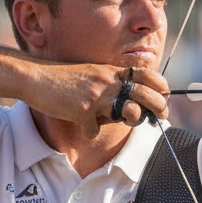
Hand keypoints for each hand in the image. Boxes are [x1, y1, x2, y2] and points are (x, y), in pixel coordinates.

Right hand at [30, 62, 169, 136]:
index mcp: (112, 71)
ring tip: (123, 120)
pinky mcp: (82, 110)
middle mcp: (108, 81)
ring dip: (131, 120)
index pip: (148, 75)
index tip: (165, 96)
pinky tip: (84, 126)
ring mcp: (97, 96)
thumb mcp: (93, 72)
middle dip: (160, 108)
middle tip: (162, 116)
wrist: (36, 77)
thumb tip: (132, 97)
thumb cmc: (64, 78)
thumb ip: (112, 80)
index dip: (161, 87)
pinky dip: (89, 131)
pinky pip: (95, 129)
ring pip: (130, 113)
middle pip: (147, 96)